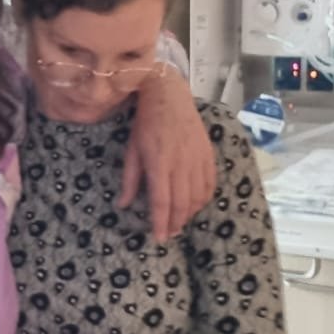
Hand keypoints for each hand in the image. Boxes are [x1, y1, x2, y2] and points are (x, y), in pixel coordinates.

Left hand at [120, 67, 215, 240]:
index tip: (158, 238)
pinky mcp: (208, 153)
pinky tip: (196, 205)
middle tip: (168, 235)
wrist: (168, 95)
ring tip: (179, 222)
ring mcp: (197, 159)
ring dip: (189, 214)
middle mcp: (181, 163)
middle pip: (181, 203)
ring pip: (197, 196)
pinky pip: (210, 183)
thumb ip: (130, 179)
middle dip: (175, 223)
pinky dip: (204, 199)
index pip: (161, 201)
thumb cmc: (145, 123)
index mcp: (159, 163)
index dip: (160, 222)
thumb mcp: (132, 150)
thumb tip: (123, 205)